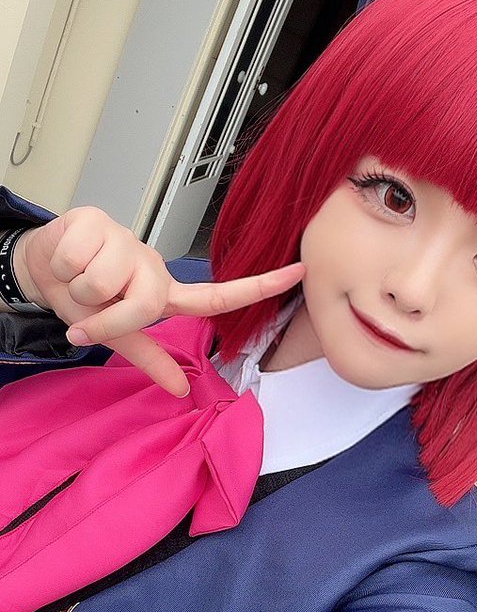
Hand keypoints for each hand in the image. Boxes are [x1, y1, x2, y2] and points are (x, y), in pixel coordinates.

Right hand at [15, 208, 304, 395]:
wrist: (43, 268)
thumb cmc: (85, 302)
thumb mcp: (116, 337)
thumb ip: (151, 360)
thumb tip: (182, 391)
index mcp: (163, 293)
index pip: (217, 295)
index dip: (259, 287)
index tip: (298, 272)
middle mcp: (152, 264)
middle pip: (144, 303)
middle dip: (108, 318)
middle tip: (89, 314)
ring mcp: (127, 239)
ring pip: (104, 283)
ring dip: (80, 291)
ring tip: (77, 281)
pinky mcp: (97, 220)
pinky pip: (79, 260)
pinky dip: (64, 268)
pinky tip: (68, 259)